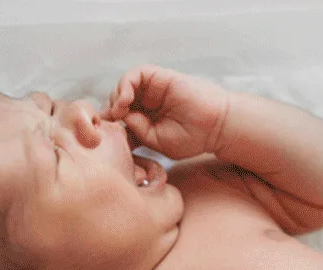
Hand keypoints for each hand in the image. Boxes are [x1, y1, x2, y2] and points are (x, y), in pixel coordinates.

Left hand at [102, 65, 231, 159]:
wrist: (216, 127)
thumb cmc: (192, 138)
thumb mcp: (157, 142)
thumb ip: (136, 131)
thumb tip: (117, 118)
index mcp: (146, 119)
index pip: (119, 116)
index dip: (109, 122)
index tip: (105, 134)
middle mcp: (147, 102)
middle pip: (118, 99)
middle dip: (111, 109)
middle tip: (112, 122)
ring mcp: (153, 89)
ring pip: (124, 85)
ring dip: (116, 97)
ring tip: (119, 111)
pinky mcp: (159, 76)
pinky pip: (135, 74)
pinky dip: (125, 85)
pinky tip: (126, 100)